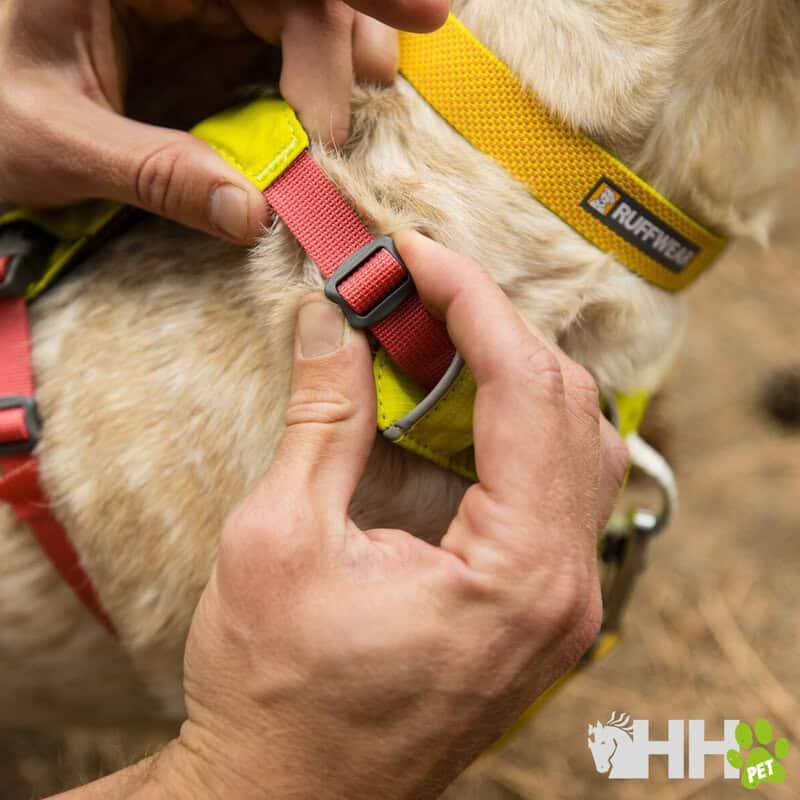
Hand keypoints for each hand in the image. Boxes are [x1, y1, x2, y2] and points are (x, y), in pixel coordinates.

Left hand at [0, 0, 447, 242]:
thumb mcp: (53, 143)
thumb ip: (151, 172)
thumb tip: (253, 215)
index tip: (424, 14)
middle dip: (338, 43)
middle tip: (352, 115)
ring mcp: (193, 8)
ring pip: (298, 14)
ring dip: (341, 55)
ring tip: (362, 98)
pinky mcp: (206, 46)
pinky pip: (281, 53)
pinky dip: (318, 83)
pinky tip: (328, 113)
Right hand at [145, 233, 628, 799]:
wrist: (285, 795)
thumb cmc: (278, 691)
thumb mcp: (282, 538)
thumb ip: (323, 416)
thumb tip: (328, 321)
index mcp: (517, 571)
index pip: (527, 387)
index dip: (471, 301)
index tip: (418, 254)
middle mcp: (564, 587)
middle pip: (566, 407)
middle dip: (495, 329)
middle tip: (420, 289)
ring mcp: (560, 603)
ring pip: (576, 445)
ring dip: (514, 375)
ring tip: (440, 336)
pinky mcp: (537, 608)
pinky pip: (557, 489)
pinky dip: (516, 429)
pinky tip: (459, 408)